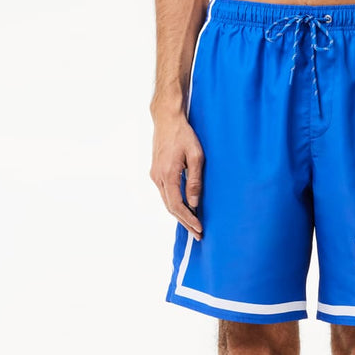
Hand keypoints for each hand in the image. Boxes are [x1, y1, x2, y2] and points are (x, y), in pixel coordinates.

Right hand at [151, 112, 204, 238]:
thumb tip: (194, 202)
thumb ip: (194, 179)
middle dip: (185, 222)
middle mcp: (158, 178)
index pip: (177, 205)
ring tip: (193, 225)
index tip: (199, 229)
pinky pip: (165, 193)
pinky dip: (174, 204)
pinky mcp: (156, 172)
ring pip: (166, 202)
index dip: (188, 219)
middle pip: (170, 208)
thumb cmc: (184, 134)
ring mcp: (155, 175)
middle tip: (198, 234)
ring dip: (179, 215)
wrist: (166, 120)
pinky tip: (184, 208)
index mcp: (167, 175)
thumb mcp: (196, 155)